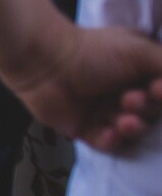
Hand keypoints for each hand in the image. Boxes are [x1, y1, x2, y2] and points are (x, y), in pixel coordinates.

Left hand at [11, 26, 161, 152]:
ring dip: (132, 126)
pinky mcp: (85, 129)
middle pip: (152, 113)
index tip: (158, 89)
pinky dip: (112, 141)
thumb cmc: (93, 50)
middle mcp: (123, 92)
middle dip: (146, 108)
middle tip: (131, 98)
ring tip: (122, 117)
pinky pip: (107, 144)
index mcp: (138, 72)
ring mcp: (104, 112)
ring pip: (132, 130)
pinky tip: (110, 132)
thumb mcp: (141, 51)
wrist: (44, 61)